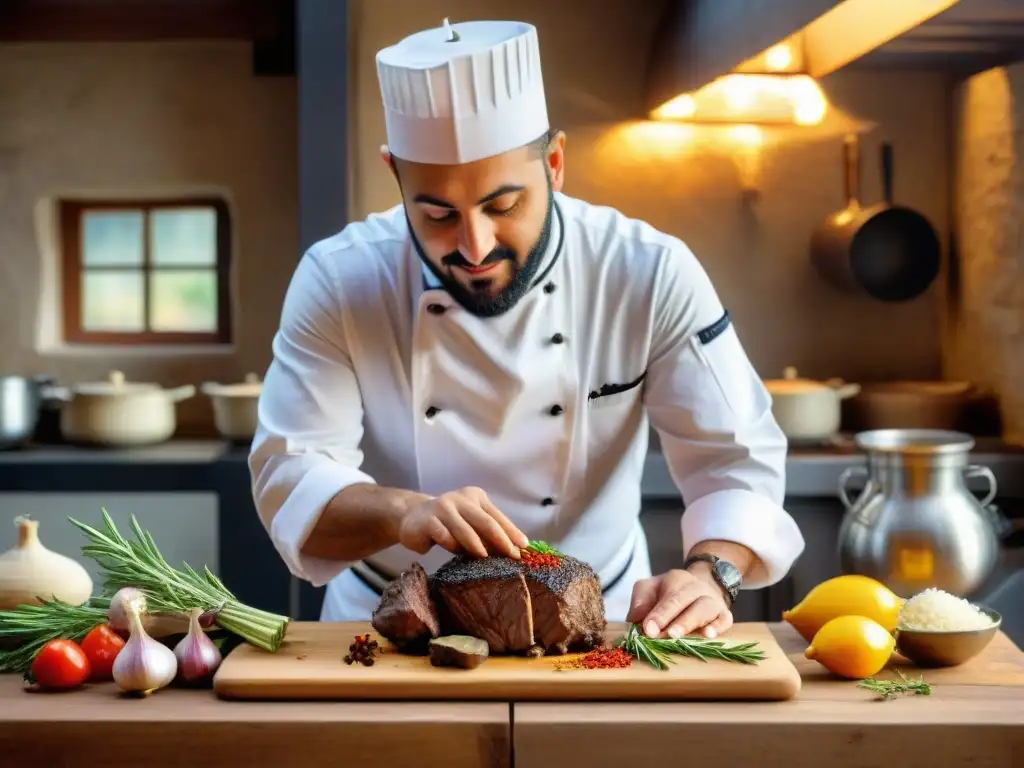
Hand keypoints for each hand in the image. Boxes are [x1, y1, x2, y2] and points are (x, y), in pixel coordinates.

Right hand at [398, 486, 529, 558]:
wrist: (412, 517)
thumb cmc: (448, 523)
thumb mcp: (469, 524)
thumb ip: (487, 533)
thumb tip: (513, 551)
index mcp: (475, 497)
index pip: (497, 516)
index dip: (511, 532)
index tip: (523, 548)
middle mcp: (460, 498)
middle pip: (485, 521)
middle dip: (501, 540)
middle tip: (511, 556)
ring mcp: (443, 507)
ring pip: (465, 530)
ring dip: (477, 546)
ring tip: (486, 558)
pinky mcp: (428, 520)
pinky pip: (444, 536)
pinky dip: (453, 546)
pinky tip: (456, 553)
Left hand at [626, 567, 732, 639]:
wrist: (706, 583)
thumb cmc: (671, 592)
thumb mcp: (651, 589)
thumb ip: (640, 601)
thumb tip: (634, 619)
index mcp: (676, 580)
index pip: (667, 597)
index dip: (658, 614)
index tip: (648, 629)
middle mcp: (696, 588)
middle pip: (684, 600)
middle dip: (673, 618)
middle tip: (664, 634)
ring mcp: (713, 601)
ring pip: (705, 608)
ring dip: (691, 623)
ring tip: (678, 636)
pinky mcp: (725, 614)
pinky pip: (725, 619)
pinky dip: (718, 627)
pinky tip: (708, 635)